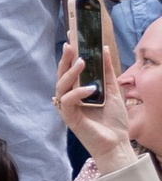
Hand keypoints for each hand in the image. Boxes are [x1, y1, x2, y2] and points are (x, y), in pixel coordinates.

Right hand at [57, 38, 126, 173]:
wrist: (117, 143)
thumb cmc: (113, 121)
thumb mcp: (113, 90)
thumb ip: (107, 72)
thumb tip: (104, 49)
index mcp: (78, 91)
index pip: (70, 70)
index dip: (69, 55)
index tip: (71, 37)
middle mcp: (70, 99)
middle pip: (62, 76)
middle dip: (65, 60)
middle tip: (71, 44)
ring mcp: (68, 108)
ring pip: (61, 87)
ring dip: (71, 73)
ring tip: (82, 61)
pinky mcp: (70, 118)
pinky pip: (68, 102)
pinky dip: (78, 93)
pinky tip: (90, 88)